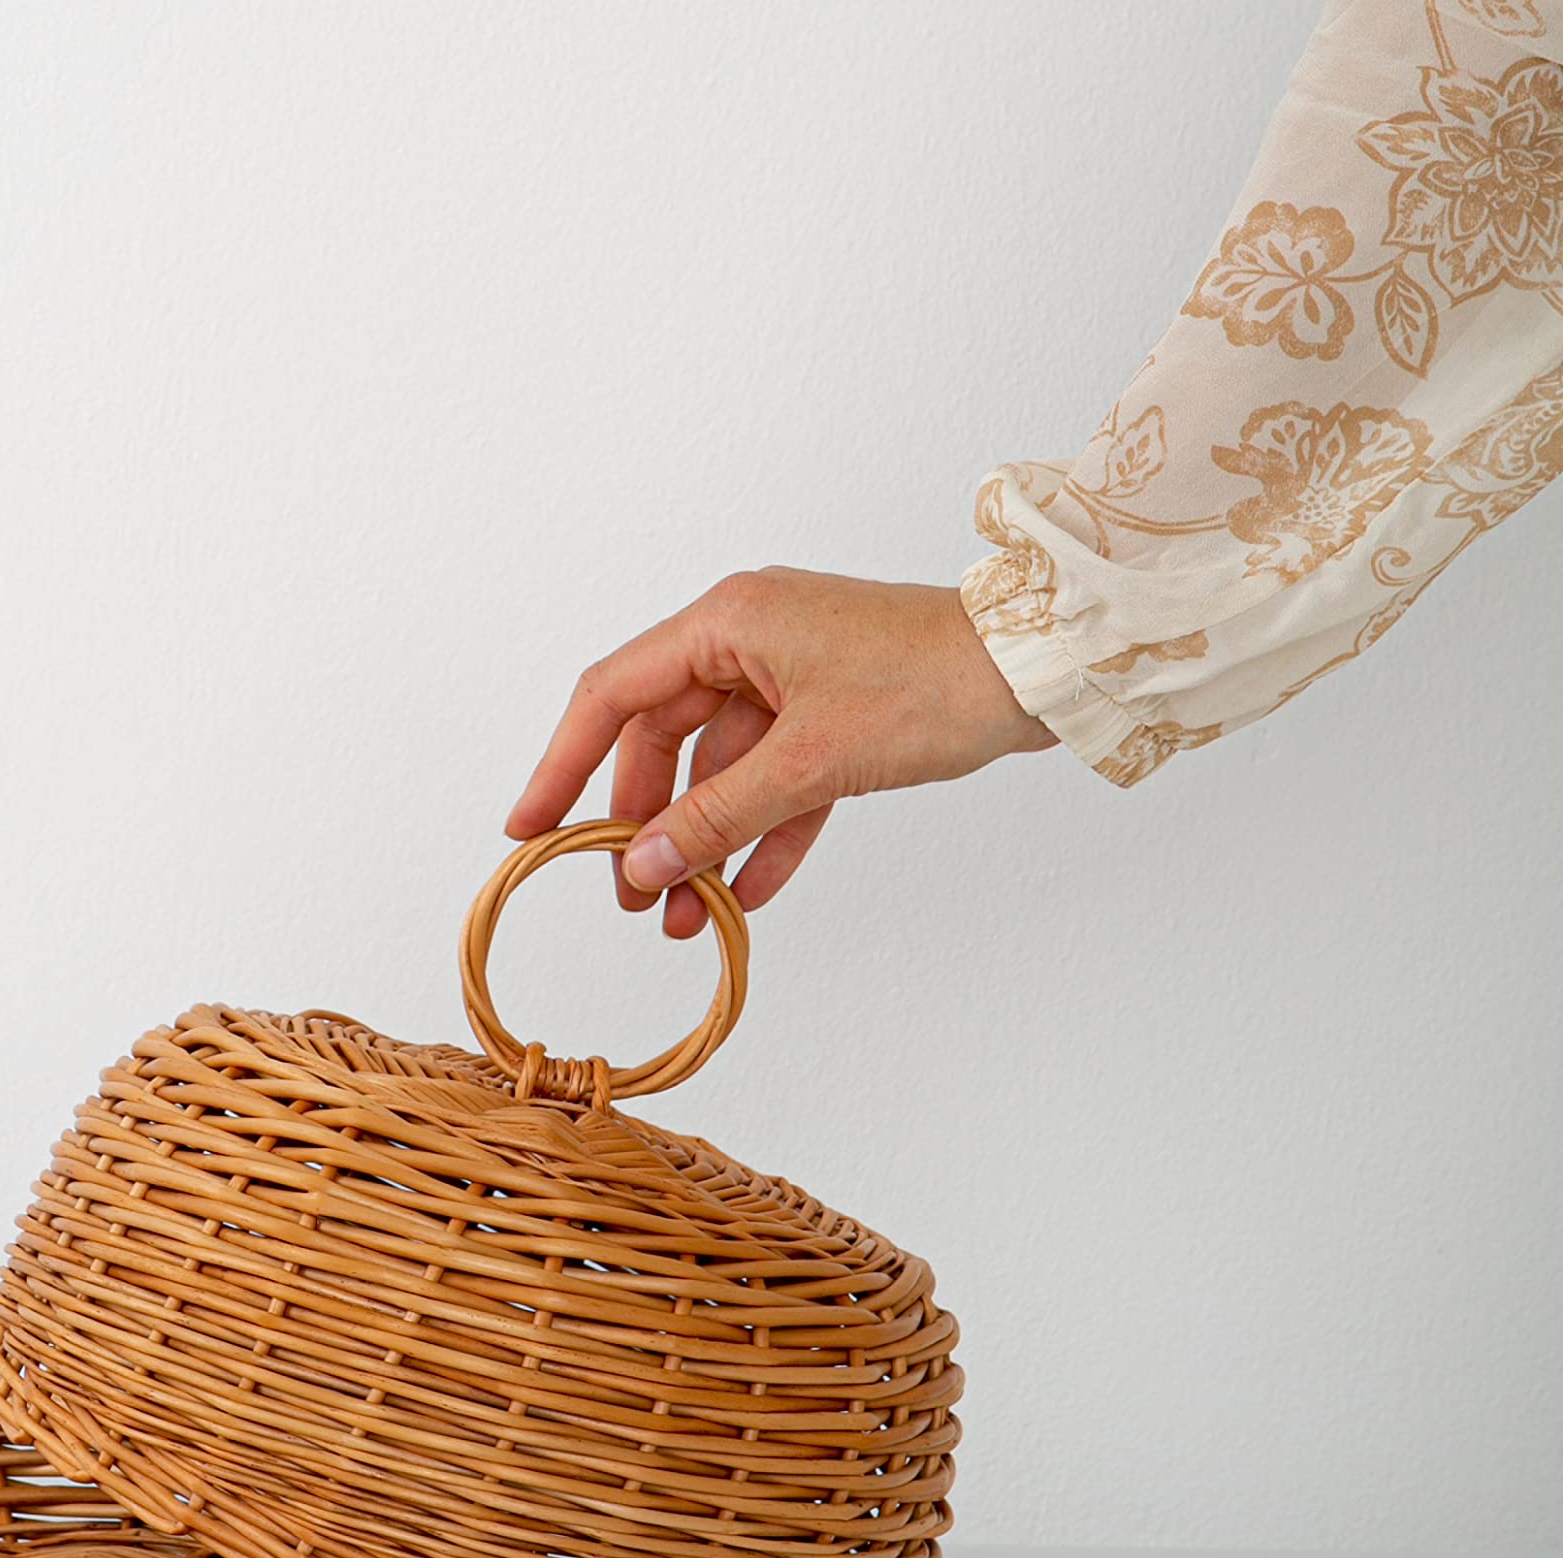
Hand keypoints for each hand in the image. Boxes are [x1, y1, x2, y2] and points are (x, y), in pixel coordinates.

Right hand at [505, 569, 1056, 932]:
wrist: (1047, 668)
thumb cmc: (934, 683)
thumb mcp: (810, 762)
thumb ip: (718, 817)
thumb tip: (644, 868)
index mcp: (729, 622)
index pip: (612, 697)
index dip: (561, 765)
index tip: (529, 830)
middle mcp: (750, 640)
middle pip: (661, 739)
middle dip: (643, 824)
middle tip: (630, 895)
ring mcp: (792, 676)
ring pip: (719, 770)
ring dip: (702, 843)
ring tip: (684, 917)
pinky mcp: (834, 713)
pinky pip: (775, 782)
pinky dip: (760, 835)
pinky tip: (746, 896)